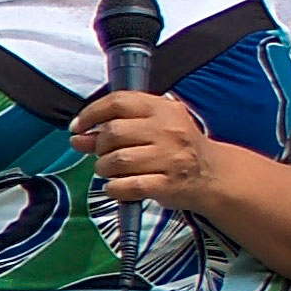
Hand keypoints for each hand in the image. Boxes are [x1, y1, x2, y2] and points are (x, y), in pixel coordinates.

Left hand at [72, 88, 215, 210]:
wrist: (212, 174)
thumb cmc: (175, 148)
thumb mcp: (151, 128)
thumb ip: (115, 129)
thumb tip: (77, 137)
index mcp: (163, 109)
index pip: (119, 102)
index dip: (91, 113)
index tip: (77, 127)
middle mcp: (168, 130)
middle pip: (113, 132)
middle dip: (99, 146)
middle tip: (103, 154)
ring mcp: (170, 158)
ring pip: (117, 160)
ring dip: (104, 168)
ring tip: (110, 171)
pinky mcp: (168, 184)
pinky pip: (128, 186)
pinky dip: (114, 189)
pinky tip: (116, 187)